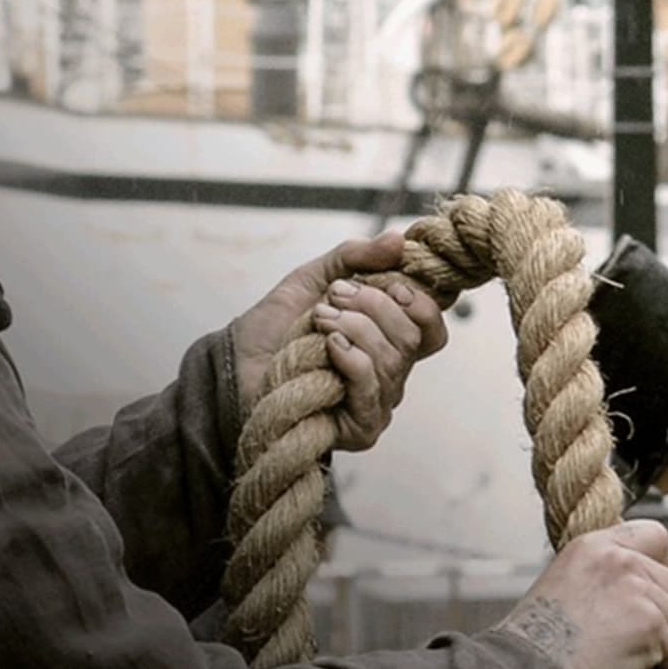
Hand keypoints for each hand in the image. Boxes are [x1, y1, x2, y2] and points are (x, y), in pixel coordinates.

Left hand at [230, 233, 452, 451]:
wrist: (237, 363)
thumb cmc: (277, 327)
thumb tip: (400, 240)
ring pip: (392, 361)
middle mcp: (390, 374)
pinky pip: (372, 392)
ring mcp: (377, 403)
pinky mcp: (360, 428)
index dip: (419, 301)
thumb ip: (356, 257)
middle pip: (412, 339)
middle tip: (333, 298)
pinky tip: (328, 345)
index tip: (389, 282)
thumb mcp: (316, 278)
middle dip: (374, 306)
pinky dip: (352, 360)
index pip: (431, 327)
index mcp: (388, 340)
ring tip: (318, 319)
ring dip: (354, 328)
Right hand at [502, 520, 667, 668]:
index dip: (662, 565)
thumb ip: (601, 577)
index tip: (656, 590)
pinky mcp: (651, 626)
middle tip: (646, 638)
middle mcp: (620, 561)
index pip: (655, 536)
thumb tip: (639, 586)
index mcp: (594, 546)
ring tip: (644, 663)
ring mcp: (639, 592)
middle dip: (667, 614)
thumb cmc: (534, 643)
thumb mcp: (563, 585)